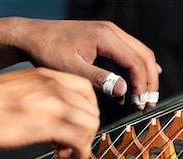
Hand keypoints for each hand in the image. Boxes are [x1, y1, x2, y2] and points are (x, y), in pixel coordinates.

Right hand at [0, 68, 99, 158]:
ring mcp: (53, 104)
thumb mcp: (17, 90)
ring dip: (83, 143)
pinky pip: (81, 140)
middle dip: (86, 129)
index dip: (86, 109)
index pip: (86, 89)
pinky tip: (67, 158)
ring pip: (90, 125)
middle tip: (69, 144)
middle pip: (91, 109)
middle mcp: (54, 85)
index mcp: (46, 75)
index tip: (75, 124)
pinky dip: (81, 153)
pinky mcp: (49, 125)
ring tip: (65, 153)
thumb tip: (54, 122)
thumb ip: (40, 99)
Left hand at [6, 18, 161, 108]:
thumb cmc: (48, 51)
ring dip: (146, 73)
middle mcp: (111, 31)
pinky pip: (130, 50)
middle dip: (150, 80)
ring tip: (146, 96)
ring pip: (139, 51)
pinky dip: (138, 65)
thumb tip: (123, 90)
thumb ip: (99, 79)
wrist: (32, 36)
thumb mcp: (72, 69)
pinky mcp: (104, 37)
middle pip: (144, 54)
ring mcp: (109, 32)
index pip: (136, 61)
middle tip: (149, 103)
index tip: (140, 103)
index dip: (142, 84)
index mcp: (106, 36)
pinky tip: (141, 77)